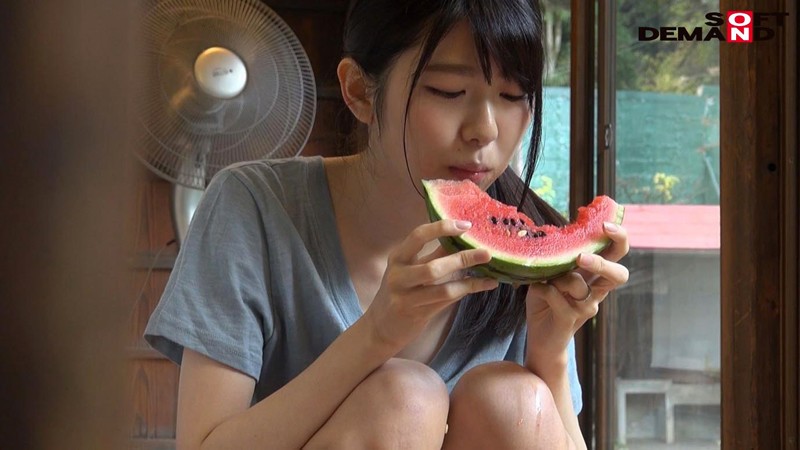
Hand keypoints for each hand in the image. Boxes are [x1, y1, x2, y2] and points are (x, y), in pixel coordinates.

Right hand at [362, 219, 499, 354]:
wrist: (380, 326)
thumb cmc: (400, 291)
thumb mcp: (409, 269)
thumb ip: (432, 255)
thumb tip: (462, 238)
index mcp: (398, 258)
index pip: (418, 236)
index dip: (442, 228)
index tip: (466, 225)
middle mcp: (399, 277)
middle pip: (433, 267)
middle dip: (463, 258)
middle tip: (486, 252)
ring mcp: (406, 298)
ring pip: (443, 289)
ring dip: (470, 281)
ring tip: (491, 272)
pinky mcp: (417, 314)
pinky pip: (447, 301)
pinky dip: (467, 291)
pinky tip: (484, 285)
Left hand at [524, 222, 629, 373]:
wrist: (541, 340)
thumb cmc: (546, 302)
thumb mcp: (551, 275)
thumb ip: (558, 261)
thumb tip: (553, 239)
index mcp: (594, 276)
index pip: (617, 255)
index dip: (619, 239)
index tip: (607, 225)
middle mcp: (596, 292)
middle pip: (619, 275)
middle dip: (602, 263)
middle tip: (581, 257)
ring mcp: (586, 307)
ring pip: (582, 286)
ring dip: (560, 278)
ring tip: (545, 278)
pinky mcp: (570, 319)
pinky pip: (557, 297)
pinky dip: (543, 289)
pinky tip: (534, 288)